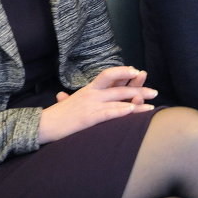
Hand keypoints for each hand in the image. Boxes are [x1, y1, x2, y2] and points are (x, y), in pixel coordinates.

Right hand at [39, 66, 156, 143]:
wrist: (42, 125)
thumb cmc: (58, 116)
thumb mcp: (70, 102)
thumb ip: (73, 97)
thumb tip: (64, 95)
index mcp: (89, 89)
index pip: (108, 74)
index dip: (123, 71)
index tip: (137, 71)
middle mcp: (91, 94)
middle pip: (119, 88)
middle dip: (139, 90)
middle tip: (154, 92)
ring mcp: (89, 106)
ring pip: (117, 100)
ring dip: (136, 103)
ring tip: (150, 106)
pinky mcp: (87, 118)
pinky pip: (106, 113)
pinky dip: (119, 111)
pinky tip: (131, 111)